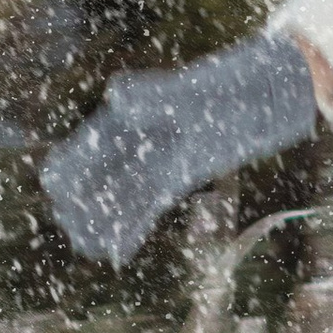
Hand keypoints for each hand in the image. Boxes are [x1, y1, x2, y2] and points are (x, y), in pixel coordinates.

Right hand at [41, 34, 320, 268]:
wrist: (272, 87)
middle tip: (73, 226)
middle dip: (81, 203)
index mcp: (131, 115)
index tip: (60, 190)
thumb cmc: (233, 80)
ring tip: (88, 247)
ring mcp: (159, 157)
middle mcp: (140, 137)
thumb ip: (155, 94)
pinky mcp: (182, 174)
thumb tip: (115, 94)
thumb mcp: (193, 89)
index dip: (69, 169)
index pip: (85, 147)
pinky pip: (148, 206)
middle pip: (96, 178)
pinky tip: (119, 251)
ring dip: (101, 222)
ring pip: (119, 197)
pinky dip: (131, 228)